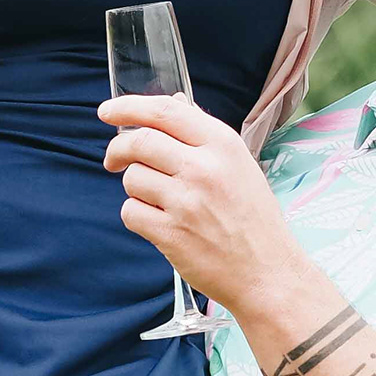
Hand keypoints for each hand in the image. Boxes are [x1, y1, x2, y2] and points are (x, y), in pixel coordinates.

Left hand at [100, 93, 296, 315]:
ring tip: (157, 200)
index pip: (165, 111)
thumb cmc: (254, 219)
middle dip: (117, 148)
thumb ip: (203, 135)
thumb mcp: (240, 165)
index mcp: (223, 145)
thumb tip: (174, 102)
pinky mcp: (171, 234)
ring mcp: (186, 202)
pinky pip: (130, 212)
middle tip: (114, 159)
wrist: (267, 273)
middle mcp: (204, 168)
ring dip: (135, 187)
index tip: (108, 111)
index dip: (128, 107)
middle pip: (140, 141)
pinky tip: (158, 222)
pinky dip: (136, 215)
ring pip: (132, 177)